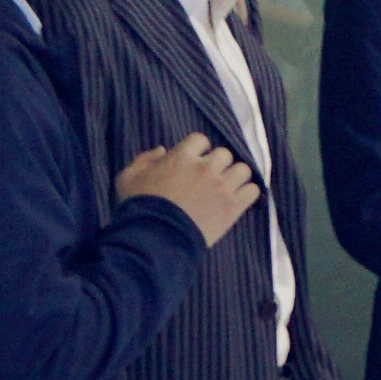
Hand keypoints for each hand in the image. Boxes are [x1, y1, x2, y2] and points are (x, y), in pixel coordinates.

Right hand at [118, 134, 257, 243]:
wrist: (155, 240)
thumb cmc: (138, 208)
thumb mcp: (128, 178)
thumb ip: (144, 159)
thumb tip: (163, 150)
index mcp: (182, 156)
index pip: (200, 140)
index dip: (197, 151)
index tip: (193, 163)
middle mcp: (205, 167)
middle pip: (224, 154)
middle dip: (217, 164)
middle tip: (209, 179)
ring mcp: (221, 187)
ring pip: (242, 170)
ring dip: (234, 177)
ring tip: (225, 188)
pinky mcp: (232, 207)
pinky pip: (252, 191)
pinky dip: (246, 194)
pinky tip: (236, 200)